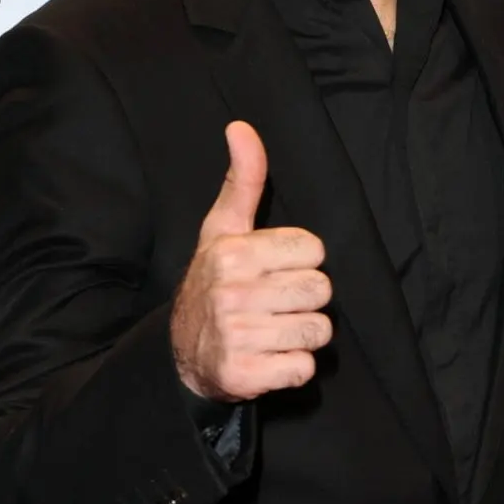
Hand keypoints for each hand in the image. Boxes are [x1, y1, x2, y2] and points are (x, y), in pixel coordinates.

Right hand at [170, 121, 331, 399]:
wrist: (181, 355)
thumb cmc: (213, 283)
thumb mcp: (222, 230)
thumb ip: (242, 181)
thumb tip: (242, 127)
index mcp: (232, 252)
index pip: (313, 250)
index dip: (300, 262)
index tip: (273, 271)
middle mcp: (232, 292)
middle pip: (321, 290)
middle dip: (305, 300)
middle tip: (275, 305)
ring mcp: (237, 335)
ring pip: (318, 331)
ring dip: (302, 336)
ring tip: (272, 331)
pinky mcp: (245, 375)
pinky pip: (305, 369)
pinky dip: (293, 368)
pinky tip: (268, 358)